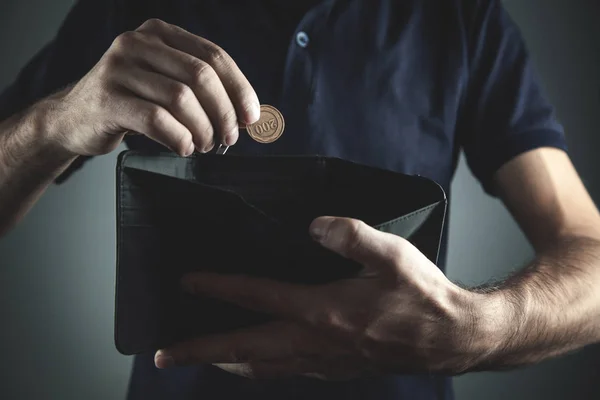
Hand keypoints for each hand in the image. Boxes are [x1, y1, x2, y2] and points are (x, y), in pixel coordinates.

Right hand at [46, 18, 259, 156]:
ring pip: (181, 98)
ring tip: (205, 145)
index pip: (214, 56)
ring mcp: (118, 68)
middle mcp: (137, 43)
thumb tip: (246, 113)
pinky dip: (180, 139)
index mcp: (160, 33)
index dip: (239, 89)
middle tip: (229, 138)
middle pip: (201, 76)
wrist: (74, 118)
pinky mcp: (107, 99)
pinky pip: (157, 120)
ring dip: (203, 129)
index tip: (251, 117)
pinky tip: (184, 147)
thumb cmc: (130, 102)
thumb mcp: (164, 82)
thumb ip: (199, 88)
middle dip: (223, 112)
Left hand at [154, 217, 498, 378]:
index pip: (256, 296)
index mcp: (323, 311)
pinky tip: (257, 360)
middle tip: (164, 355)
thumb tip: (314, 225)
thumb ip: (351, 236)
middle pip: (243, 348)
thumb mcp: (392, 256)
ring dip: (225, 362)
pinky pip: (284, 372)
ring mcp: (324, 361)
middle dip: (199, 351)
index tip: (188, 281)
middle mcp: (315, 342)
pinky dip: (259, 368)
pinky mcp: (336, 368)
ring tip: (201, 357)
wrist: (452, 339)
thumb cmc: (423, 297)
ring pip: (260, 367)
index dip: (218, 287)